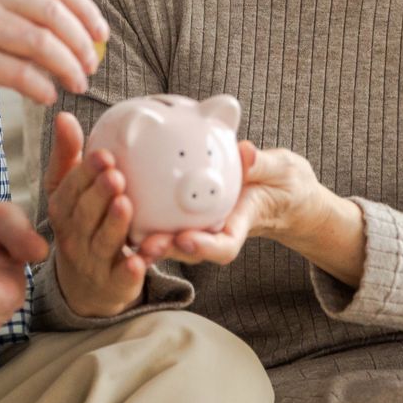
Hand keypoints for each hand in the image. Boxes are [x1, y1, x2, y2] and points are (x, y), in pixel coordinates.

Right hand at [0, 0, 108, 109]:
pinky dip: (42, 87)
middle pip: (53, 11)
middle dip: (82, 41)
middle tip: (93, 63)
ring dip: (69, 66)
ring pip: (42, 43)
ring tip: (77, 83)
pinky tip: (47, 96)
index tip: (100, 31)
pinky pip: (20, 73)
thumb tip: (65, 16)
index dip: (84, 7)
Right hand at [44, 111, 149, 317]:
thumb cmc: (81, 223)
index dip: (85, 173)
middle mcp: (73, 236)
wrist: (86, 283)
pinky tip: (142, 257)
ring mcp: (92, 262)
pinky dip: (131, 268)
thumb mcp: (69, 191)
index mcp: (62, 209)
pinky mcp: (113, 284)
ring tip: (127, 205)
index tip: (104, 155)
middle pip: (84, 215)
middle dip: (99, 195)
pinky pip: (122, 277)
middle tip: (116, 176)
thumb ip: (68, 155)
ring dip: (115, 225)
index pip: (70, 190)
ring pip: (102, 243)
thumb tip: (64, 116)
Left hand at [137, 142, 338, 266]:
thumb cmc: (283, 182)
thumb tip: (245, 152)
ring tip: (124, 227)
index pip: (224, 246)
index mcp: (240, 224)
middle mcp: (216, 230)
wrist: (280, 191)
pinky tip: (119, 198)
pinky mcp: (186, 214)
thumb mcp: (281, 171)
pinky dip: (143, 212)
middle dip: (166, 249)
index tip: (186, 239)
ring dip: (147, 235)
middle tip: (145, 244)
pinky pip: (163, 216)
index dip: (204, 247)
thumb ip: (263, 165)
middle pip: (188, 248)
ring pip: (170, 237)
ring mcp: (200, 225)